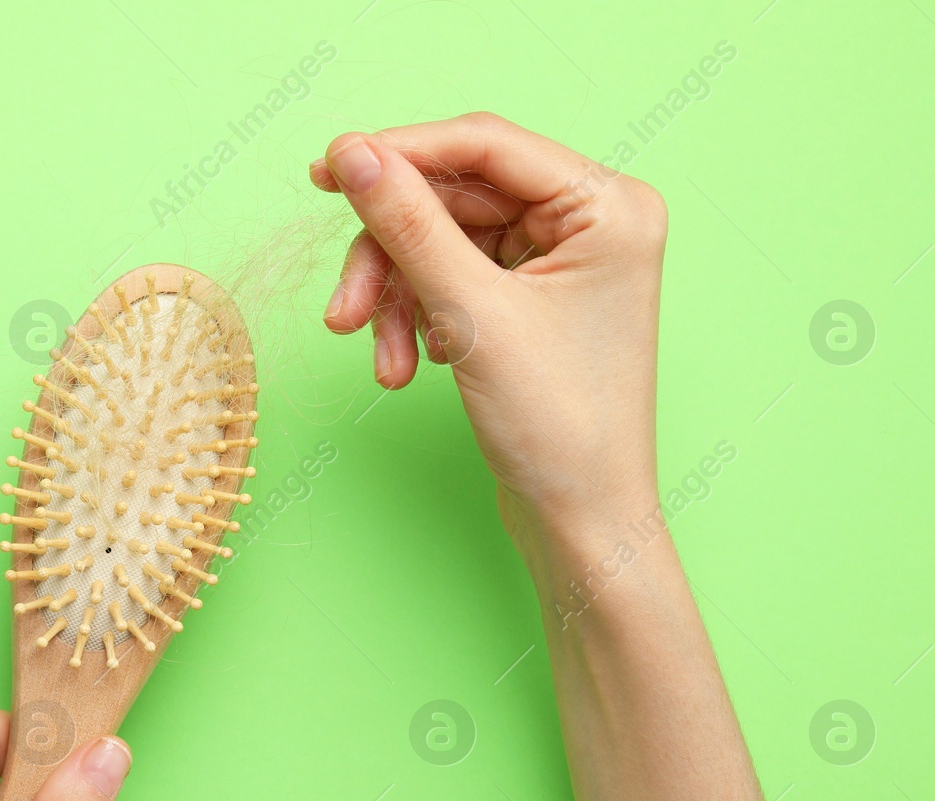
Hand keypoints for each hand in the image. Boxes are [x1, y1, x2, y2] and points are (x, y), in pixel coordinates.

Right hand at [311, 112, 667, 547]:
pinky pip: (452, 277)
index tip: (326, 169)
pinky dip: (419, 316)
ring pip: (443, 241)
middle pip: (456, 199)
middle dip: (392, 256)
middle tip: (344, 312)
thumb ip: (409, 226)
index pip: (485, 145)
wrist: (580, 522)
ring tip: (381, 361)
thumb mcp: (472, 316)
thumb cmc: (560, 427)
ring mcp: (561, 260)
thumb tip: (352, 154)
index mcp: (608, 206)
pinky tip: (411, 365)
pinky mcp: (532, 297)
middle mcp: (592, 221)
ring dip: (398, 297)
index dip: (401, 153)